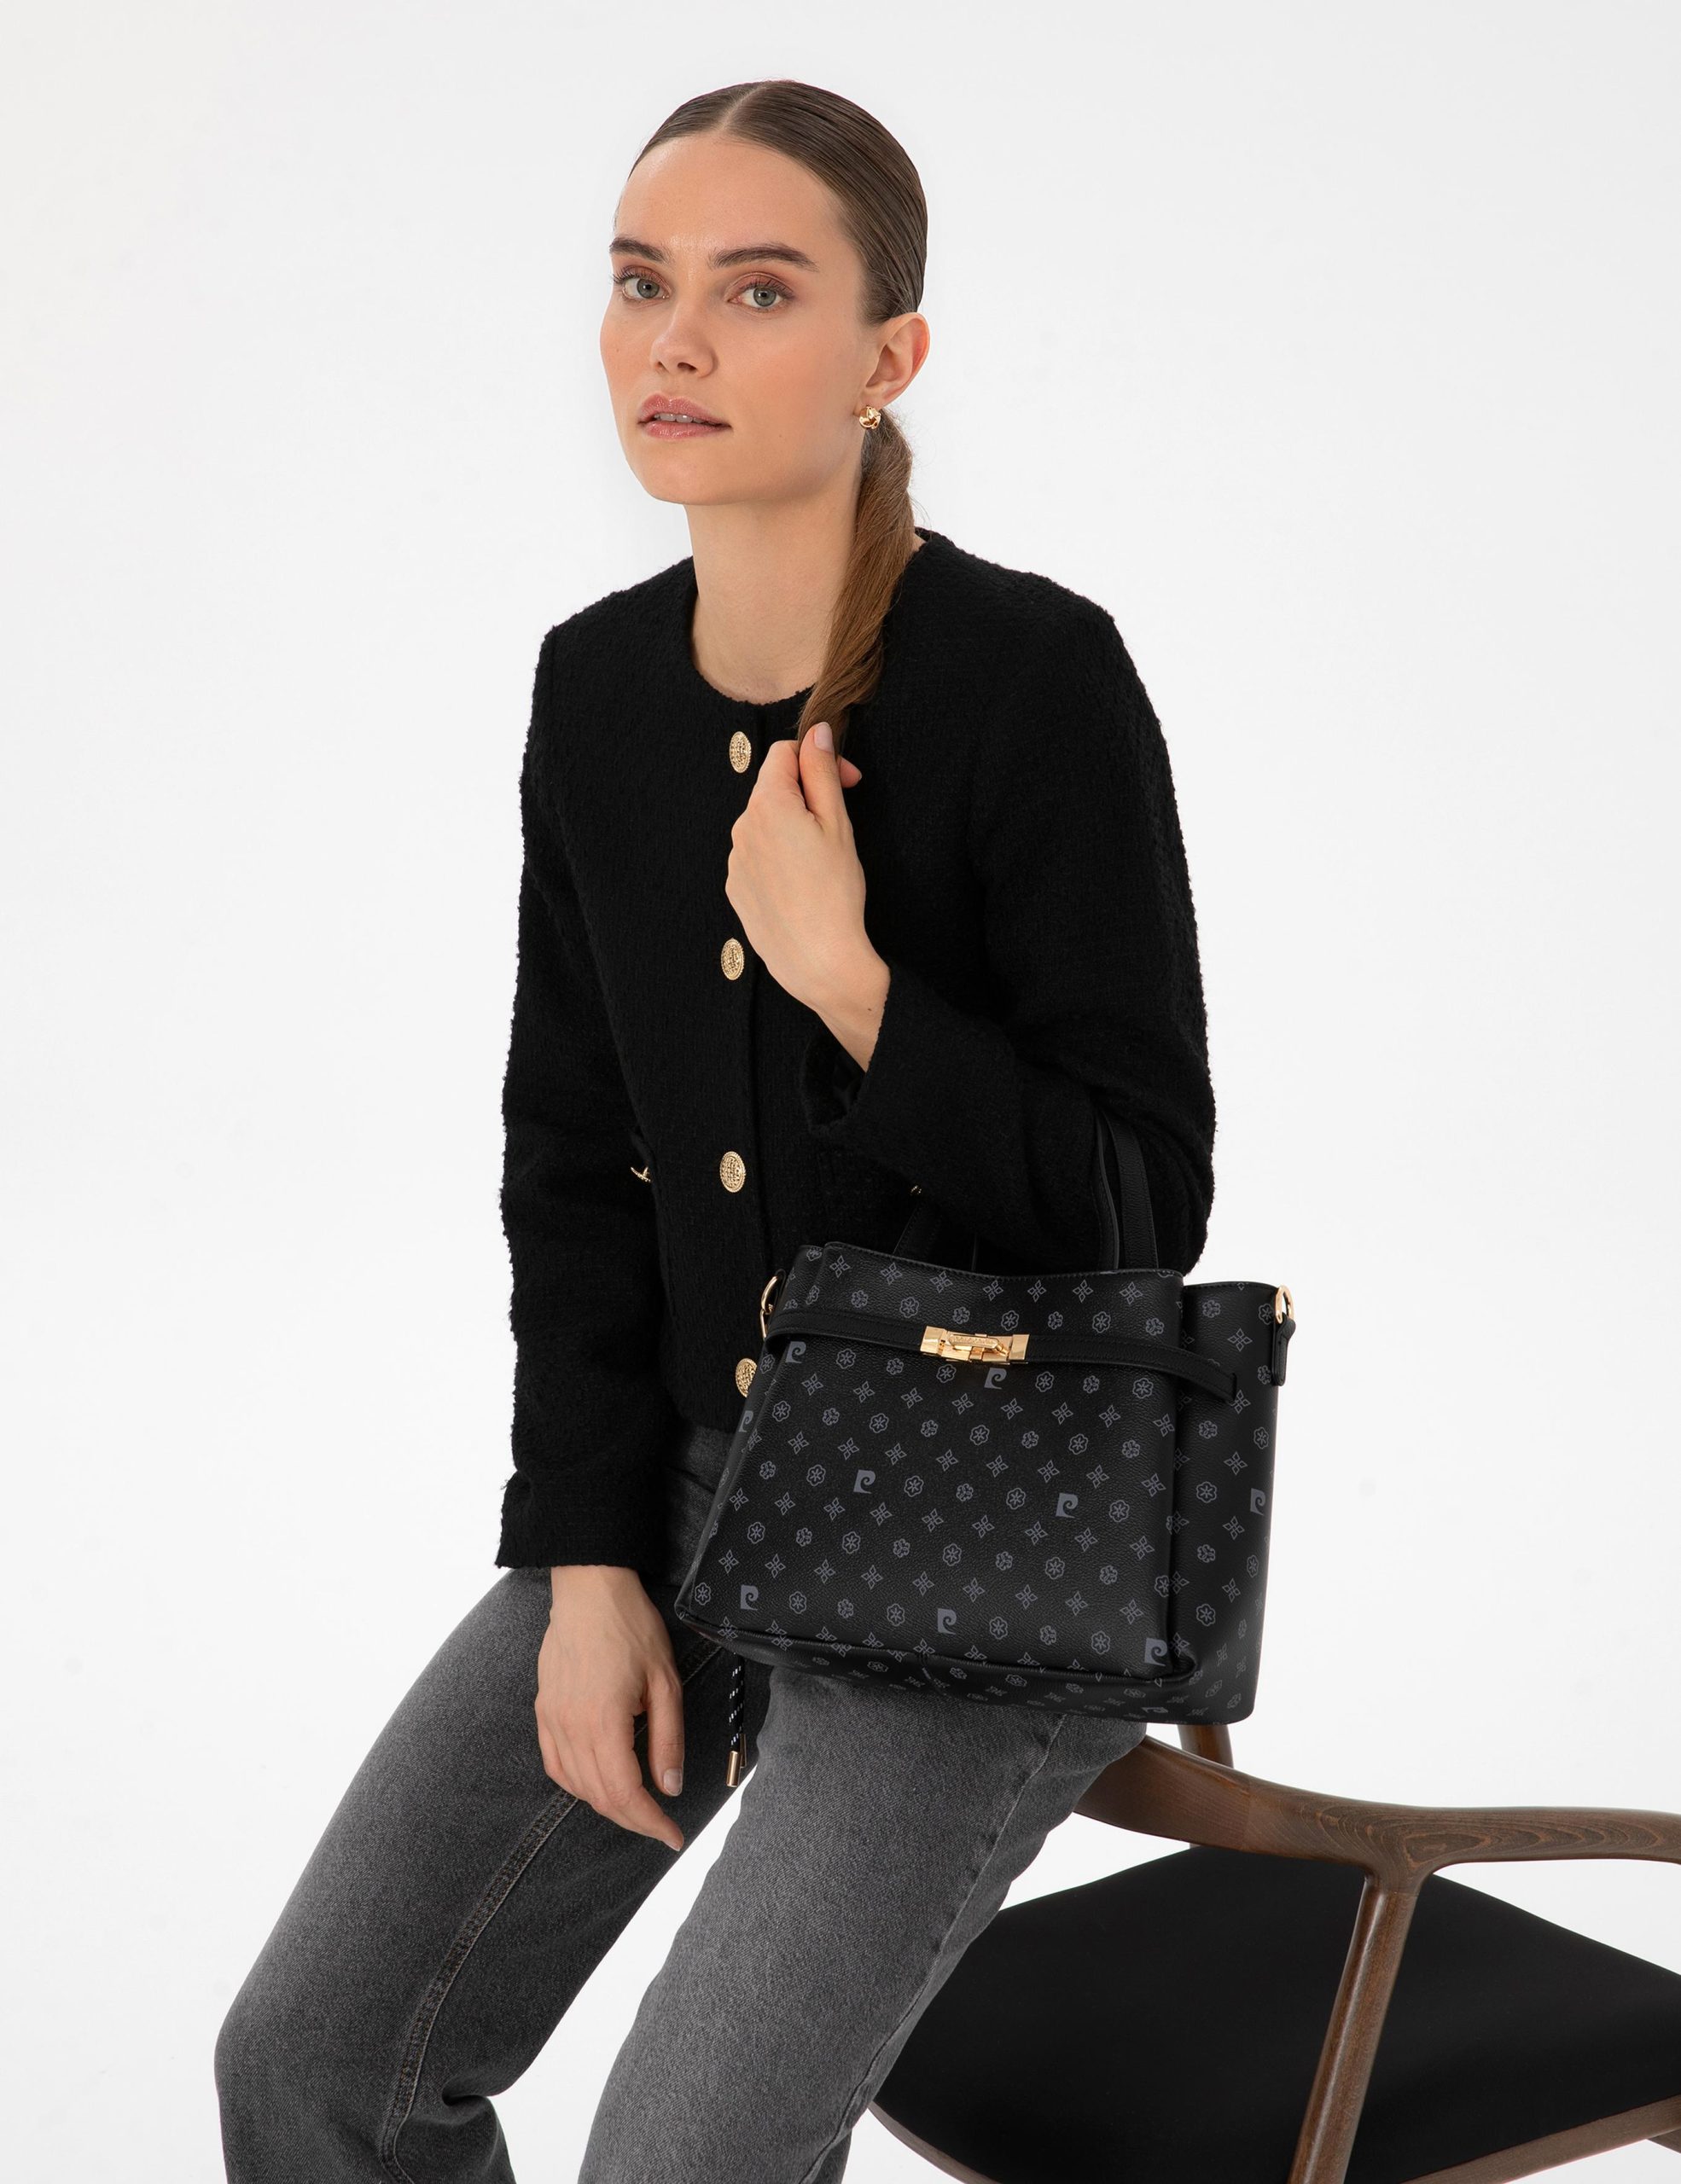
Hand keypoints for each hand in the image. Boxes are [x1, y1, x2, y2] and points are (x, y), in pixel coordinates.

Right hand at [536, 1565, 687, 1851]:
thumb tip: (669, 1786)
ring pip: (575, 1785)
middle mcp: (570, 1727)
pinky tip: (597, 1783)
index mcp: (603, 1722)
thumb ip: (667, 1738)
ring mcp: (551, 1719)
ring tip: (637, 1807)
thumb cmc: (632, 1628)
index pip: (625, 1793)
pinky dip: (577, 1784)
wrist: (590, 1589)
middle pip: (599, 1796)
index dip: (650, 1822)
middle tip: (661, 1826)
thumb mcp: (665, 1682)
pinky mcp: (543, 1710)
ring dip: (607, 1804)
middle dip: (633, 1819)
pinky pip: (555, 1764)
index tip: (674, 1837)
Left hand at [725, 722, 870, 1015]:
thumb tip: (817, 731)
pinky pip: (757, 856)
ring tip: (822, 861)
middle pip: (773, 790)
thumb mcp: (838, 823)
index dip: (819, 760)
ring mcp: (735, 860)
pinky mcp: (735, 888)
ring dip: (792, 827)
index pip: (784, 754)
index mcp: (767, 804)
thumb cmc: (835, 892)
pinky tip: (803, 883)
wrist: (818, 960)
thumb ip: (822, 771)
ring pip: (765, 824)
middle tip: (841, 823)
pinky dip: (779, 857)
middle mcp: (741, 827)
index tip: (848, 782)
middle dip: (806, 795)